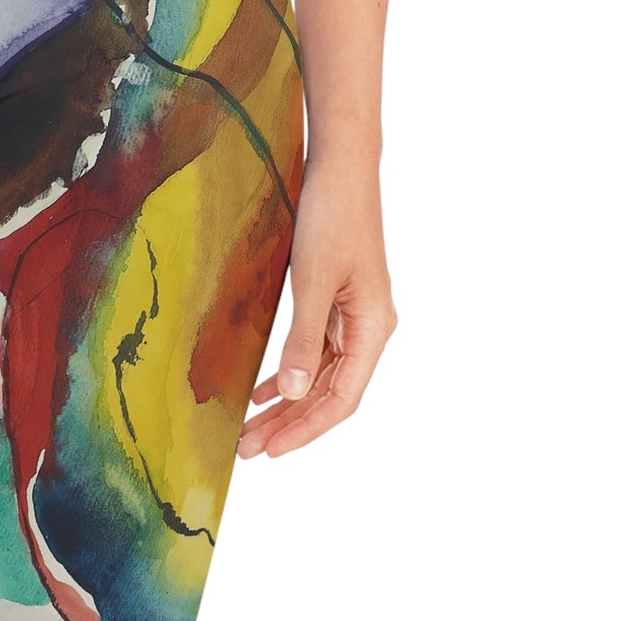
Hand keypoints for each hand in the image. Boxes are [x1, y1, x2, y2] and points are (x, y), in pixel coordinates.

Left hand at [238, 158, 397, 458]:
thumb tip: (294, 392)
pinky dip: (289, 375)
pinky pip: (314, 353)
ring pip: (319, 377)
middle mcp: (368, 330)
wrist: (340, 169)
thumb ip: (303, 339)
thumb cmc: (333, 218)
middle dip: (289, 424)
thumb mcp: (314, 281)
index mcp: (373, 329)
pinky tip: (263, 392)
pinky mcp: (336, 304)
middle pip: (329, 394)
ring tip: (250, 430)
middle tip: (247, 450)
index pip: (341, 399)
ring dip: (286, 404)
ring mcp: (353, 318)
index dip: (305, 429)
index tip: (270, 451)